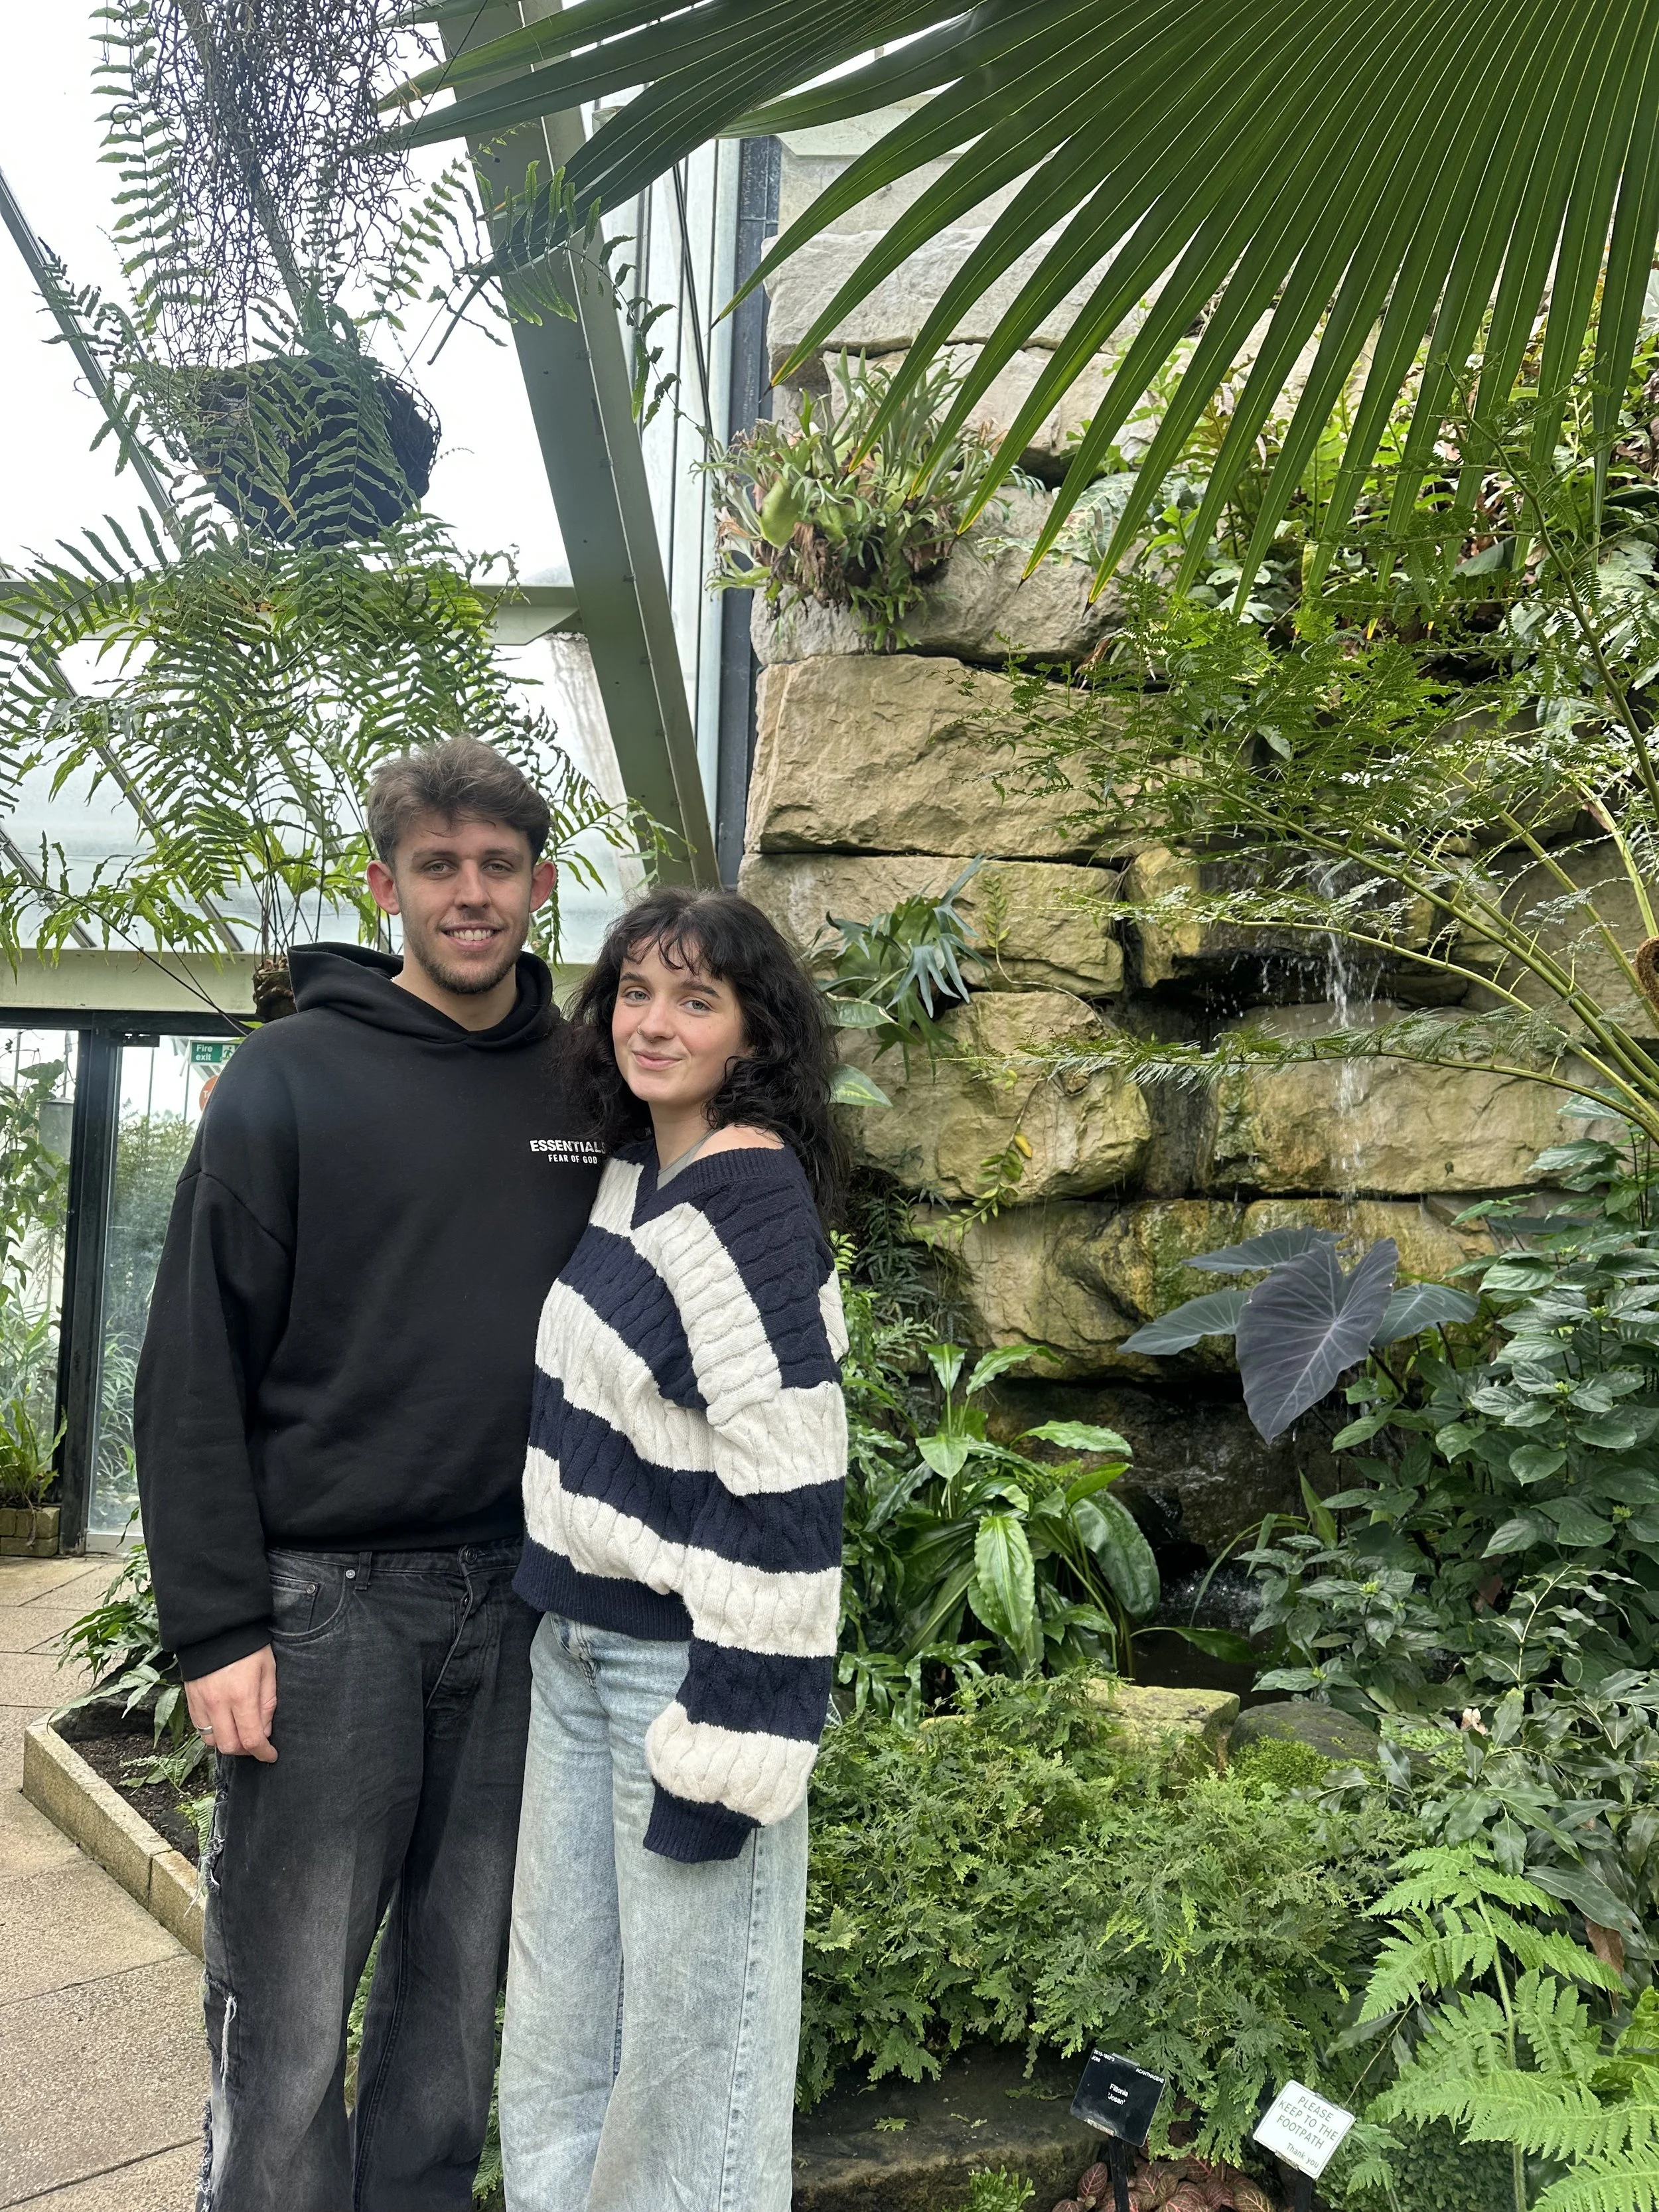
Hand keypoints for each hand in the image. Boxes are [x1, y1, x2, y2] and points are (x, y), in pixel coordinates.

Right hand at [185, 1645, 277, 1760]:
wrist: (217, 1627)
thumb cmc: (249, 1646)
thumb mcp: (268, 1670)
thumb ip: (267, 1704)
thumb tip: (264, 1732)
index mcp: (241, 1696)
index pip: (251, 1739)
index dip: (263, 1753)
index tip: (271, 1755)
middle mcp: (218, 1704)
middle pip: (228, 1746)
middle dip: (245, 1751)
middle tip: (257, 1744)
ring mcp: (201, 1703)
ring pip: (211, 1741)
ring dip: (227, 1743)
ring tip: (241, 1733)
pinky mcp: (190, 1700)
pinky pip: (199, 1728)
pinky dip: (213, 1732)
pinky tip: (225, 1723)